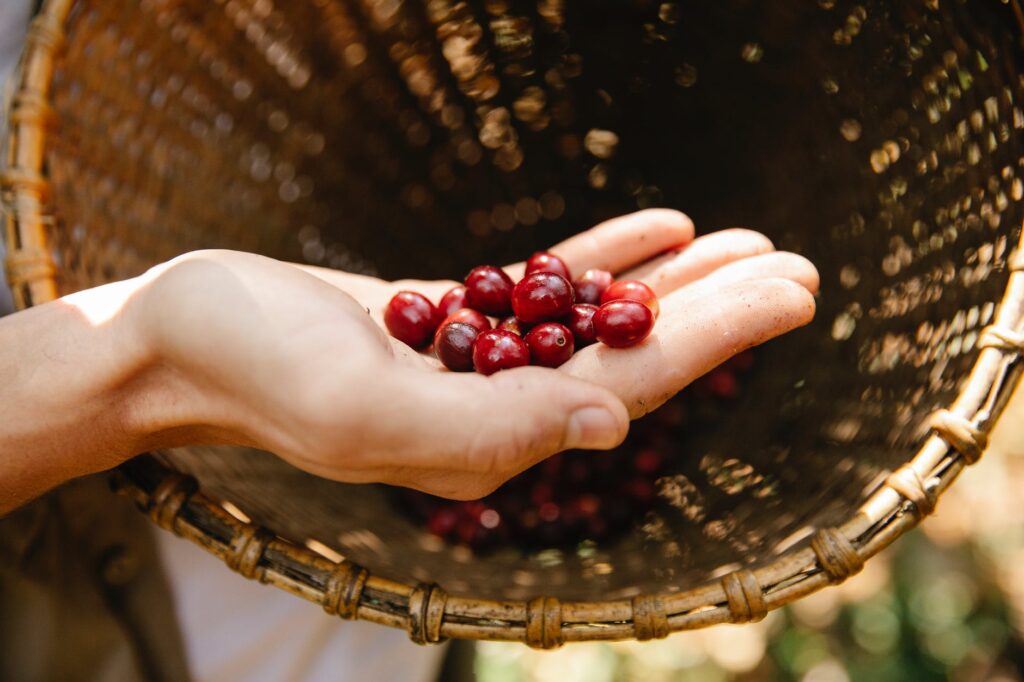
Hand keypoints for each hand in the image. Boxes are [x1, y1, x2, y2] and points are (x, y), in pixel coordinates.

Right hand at [124, 210, 815, 498]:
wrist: (180, 337)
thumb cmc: (257, 370)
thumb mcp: (366, 404)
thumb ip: (489, 427)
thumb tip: (613, 423)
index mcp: (488, 442)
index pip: (628, 387)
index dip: (716, 338)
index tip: (792, 292)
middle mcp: (494, 411)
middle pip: (630, 354)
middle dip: (718, 311)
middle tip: (801, 267)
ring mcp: (476, 365)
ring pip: (598, 321)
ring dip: (675, 283)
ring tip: (748, 245)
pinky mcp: (451, 322)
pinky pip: (545, 288)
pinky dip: (602, 258)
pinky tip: (660, 229)